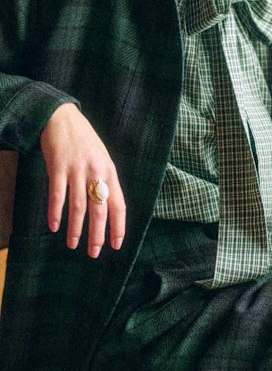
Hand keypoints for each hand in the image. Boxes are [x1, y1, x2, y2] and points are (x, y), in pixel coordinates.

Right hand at [40, 103, 125, 257]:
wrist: (62, 117)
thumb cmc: (84, 141)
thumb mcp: (102, 158)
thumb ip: (105, 181)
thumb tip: (108, 209)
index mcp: (110, 171)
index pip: (118, 204)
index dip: (119, 226)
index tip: (116, 245)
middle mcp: (96, 172)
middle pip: (100, 210)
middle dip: (98, 235)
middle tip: (94, 253)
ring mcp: (77, 170)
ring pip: (79, 206)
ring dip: (76, 229)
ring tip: (73, 245)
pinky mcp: (58, 167)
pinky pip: (57, 195)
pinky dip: (56, 213)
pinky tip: (54, 226)